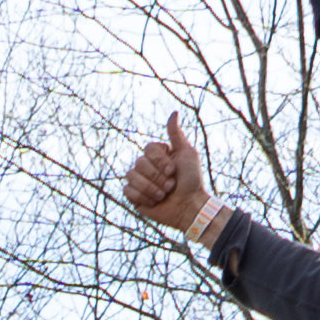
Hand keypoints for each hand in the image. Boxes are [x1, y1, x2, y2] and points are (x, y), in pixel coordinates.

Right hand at [121, 109, 219, 244]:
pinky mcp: (134, 196)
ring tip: (163, 195)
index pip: (148, 149)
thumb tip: (174, 112)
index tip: (173, 170)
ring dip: (151, 188)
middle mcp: (147, 166)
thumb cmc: (191, 180)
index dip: (160, 161)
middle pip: (139, 163)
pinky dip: (143, 196)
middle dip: (157, 177)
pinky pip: (127, 191)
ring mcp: (139, 181)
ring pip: (132, 177)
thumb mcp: (187, 153)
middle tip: (171, 186)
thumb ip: (176, 135)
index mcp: (158, 155)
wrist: (189, 206)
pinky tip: (154, 202)